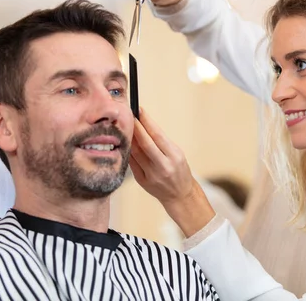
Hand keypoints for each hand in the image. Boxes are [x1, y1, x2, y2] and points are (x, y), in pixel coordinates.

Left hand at [130, 108, 214, 236]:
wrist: (179, 195)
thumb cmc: (179, 170)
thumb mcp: (177, 153)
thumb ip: (161, 142)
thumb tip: (143, 124)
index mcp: (174, 156)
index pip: (157, 135)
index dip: (147, 121)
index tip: (139, 110)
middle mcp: (163, 166)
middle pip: (145, 143)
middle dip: (135, 127)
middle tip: (128, 114)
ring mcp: (151, 175)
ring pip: (136, 152)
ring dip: (130, 138)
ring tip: (125, 126)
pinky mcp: (142, 181)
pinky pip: (132, 162)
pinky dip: (129, 151)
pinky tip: (126, 142)